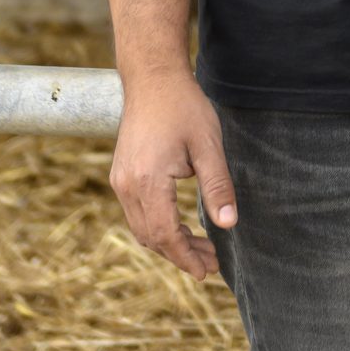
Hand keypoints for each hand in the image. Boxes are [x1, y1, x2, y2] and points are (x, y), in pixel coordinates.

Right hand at [110, 71, 237, 278]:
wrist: (152, 79)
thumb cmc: (184, 107)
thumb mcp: (208, 145)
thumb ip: (218, 186)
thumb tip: (229, 224)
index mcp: (147, 182)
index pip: (165, 235)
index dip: (187, 257)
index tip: (208, 272)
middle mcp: (127, 186)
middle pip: (152, 237)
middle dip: (181, 255)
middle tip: (212, 264)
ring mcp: (120, 181)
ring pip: (142, 228)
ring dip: (170, 243)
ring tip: (202, 248)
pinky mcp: (122, 175)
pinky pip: (137, 213)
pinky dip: (158, 227)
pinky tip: (182, 227)